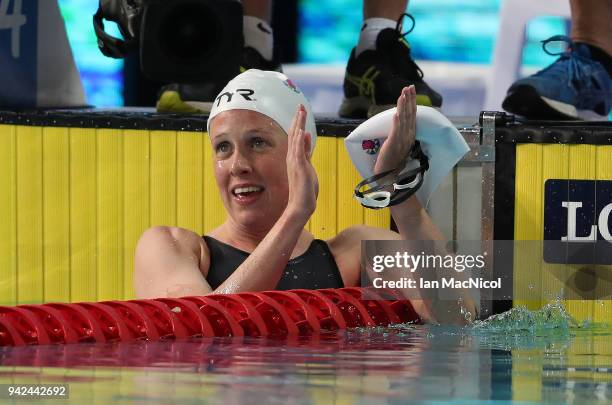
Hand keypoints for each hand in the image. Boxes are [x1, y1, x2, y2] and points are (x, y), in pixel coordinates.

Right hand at [285, 105, 318, 222]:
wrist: (300, 205)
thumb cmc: (305, 189)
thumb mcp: (308, 166)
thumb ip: (306, 151)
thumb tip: (306, 136)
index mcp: (296, 158)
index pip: (296, 137)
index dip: (298, 123)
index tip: (301, 111)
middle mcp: (293, 158)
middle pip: (294, 134)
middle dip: (298, 119)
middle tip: (300, 106)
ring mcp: (295, 162)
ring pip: (295, 140)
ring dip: (298, 126)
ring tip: (301, 112)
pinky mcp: (299, 167)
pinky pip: (298, 151)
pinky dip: (299, 141)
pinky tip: (301, 131)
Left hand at [374, 86, 416, 175]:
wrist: (389, 175)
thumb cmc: (393, 161)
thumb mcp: (400, 143)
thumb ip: (401, 133)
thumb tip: (399, 119)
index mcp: (410, 134)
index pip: (412, 115)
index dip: (411, 102)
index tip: (410, 90)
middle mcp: (408, 136)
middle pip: (409, 114)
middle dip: (409, 99)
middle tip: (409, 86)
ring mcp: (401, 140)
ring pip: (403, 120)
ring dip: (403, 106)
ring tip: (403, 94)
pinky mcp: (393, 145)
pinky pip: (396, 131)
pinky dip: (396, 122)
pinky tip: (397, 113)